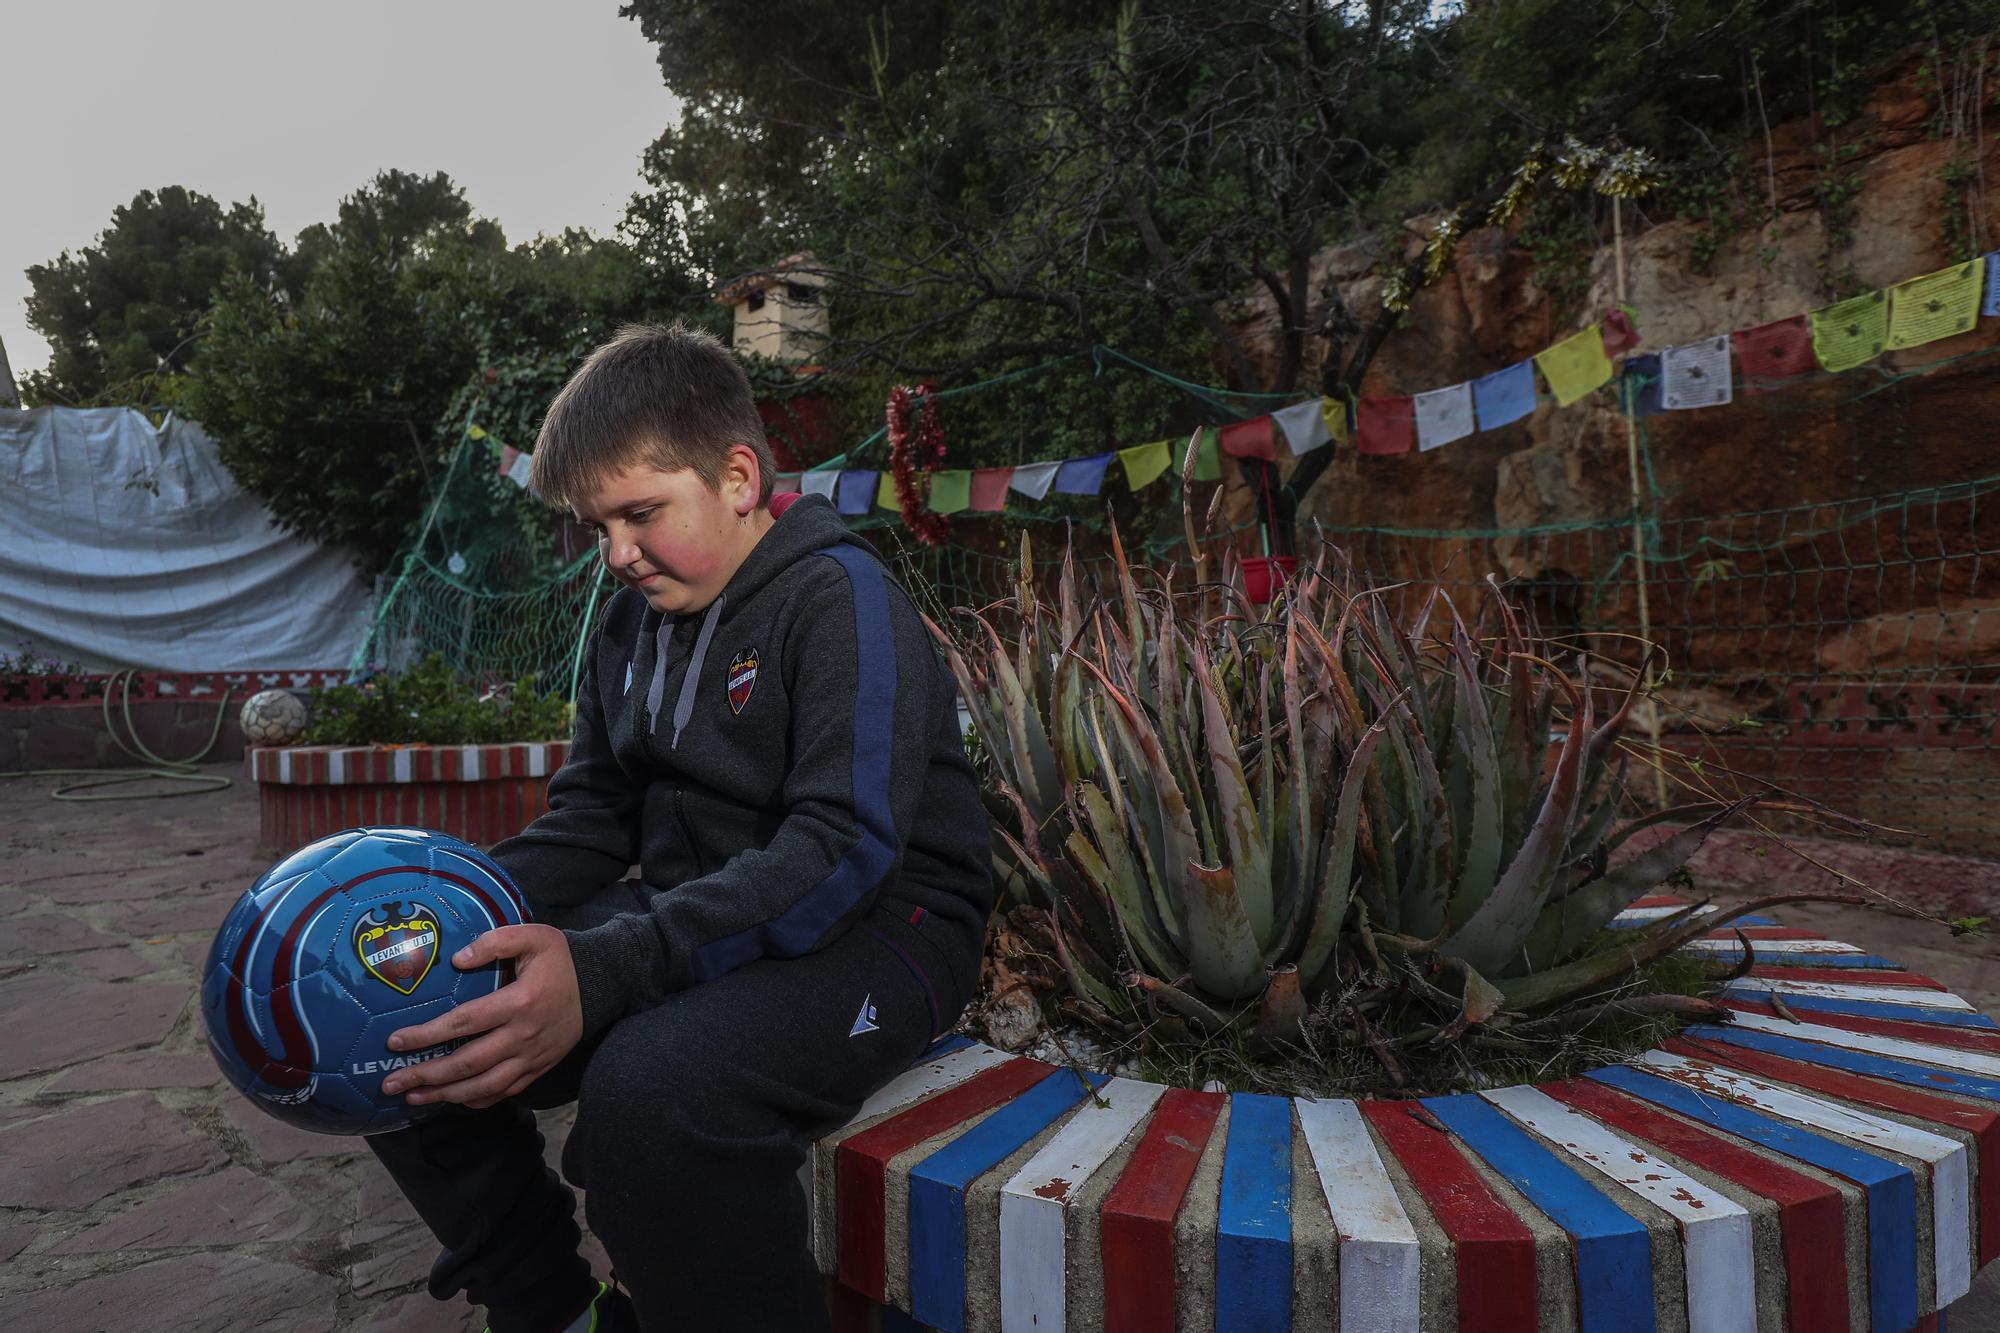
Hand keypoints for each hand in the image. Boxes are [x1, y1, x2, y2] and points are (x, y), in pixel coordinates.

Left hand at [381, 924, 581, 1109]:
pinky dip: (476, 1100)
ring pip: (484, 1085)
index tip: (395, 1042)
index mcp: (519, 1002)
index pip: (465, 1022)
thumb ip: (496, 942)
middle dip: (427, 1074)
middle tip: (391, 1083)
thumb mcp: (534, 936)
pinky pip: (504, 1092)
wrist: (599, 985)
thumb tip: (457, 959)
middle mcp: (523, 1035)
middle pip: (468, 1063)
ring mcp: (532, 1057)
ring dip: (446, 1095)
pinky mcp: (538, 1068)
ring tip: (413, 1097)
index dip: (428, 1034)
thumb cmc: (559, 960)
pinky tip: (453, 1100)